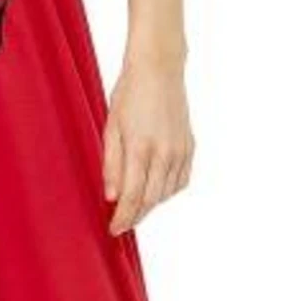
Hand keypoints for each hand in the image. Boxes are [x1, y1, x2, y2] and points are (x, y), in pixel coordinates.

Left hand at [101, 52, 193, 234]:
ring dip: (151, 204)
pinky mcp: (190, 147)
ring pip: (167, 194)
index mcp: (140, 148)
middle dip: (136, 215)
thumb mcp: (111, 127)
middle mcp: (164, 153)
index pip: (132, 197)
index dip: (123, 218)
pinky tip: (156, 189)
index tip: (114, 230)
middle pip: (151, 200)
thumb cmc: (129, 93)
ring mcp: (180, 151)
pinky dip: (168, 191)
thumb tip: (111, 196)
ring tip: (135, 206)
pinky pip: (181, 181)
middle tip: (121, 223)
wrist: (159, 69)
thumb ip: (111, 164)